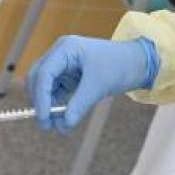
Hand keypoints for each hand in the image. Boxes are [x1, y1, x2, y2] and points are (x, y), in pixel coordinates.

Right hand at [26, 36, 157, 132]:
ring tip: (56, 125)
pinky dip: (56, 105)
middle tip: (46, 125)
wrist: (136, 63)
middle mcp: (61, 54)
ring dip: (47, 105)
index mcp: (66, 48)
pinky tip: (62, 118)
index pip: (44, 73)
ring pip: (44, 87)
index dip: (41, 97)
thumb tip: (63, 125)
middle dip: (40, 101)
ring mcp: (63, 64)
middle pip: (38, 78)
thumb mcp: (98, 86)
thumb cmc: (119, 66)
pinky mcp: (68, 75)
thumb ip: (79, 105)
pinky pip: (55, 91)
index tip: (44, 118)